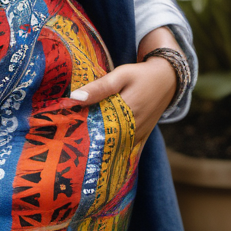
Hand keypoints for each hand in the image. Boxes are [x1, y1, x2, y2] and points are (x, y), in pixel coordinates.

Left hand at [67, 27, 179, 142]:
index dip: (80, 130)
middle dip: (87, 141)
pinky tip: (100, 156)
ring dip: (99, 147)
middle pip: (105, 139)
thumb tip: (75, 97)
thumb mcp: (121, 75)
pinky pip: (128, 150)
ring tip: (79, 147)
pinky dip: (114, 151)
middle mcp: (134, 127)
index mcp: (126, 111)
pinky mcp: (143, 136)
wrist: (166, 79)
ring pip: (116, 146)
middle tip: (67, 141)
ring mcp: (139, 134)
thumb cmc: (140, 75)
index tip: (64, 131)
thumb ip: (100, 87)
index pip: (98, 127)